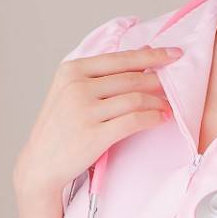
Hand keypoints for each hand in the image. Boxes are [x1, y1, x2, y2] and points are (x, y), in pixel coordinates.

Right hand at [13, 44, 182, 200]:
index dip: (151, 55)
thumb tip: (141, 57)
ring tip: (169, 106)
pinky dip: (153, 118)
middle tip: (175, 87)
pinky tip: (162, 119)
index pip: (120, 58)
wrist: (41, 163)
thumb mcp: (69, 92)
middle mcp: (77, 86)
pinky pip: (134, 120)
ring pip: (136, 98)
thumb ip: (99, 75)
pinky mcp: (94, 134)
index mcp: (72, 70)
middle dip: (159, 82)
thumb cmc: (60, 128)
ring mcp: (84, 110)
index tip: (174, 54)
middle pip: (131, 78)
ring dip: (159, 102)